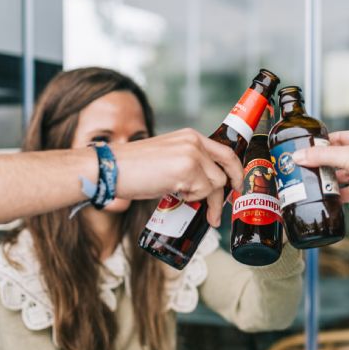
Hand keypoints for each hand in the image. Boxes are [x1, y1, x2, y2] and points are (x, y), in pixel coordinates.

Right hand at [112, 128, 242, 225]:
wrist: (111, 169)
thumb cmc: (135, 168)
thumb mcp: (168, 158)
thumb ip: (189, 163)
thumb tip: (207, 186)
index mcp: (190, 136)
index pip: (225, 152)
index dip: (235, 171)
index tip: (237, 186)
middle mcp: (195, 142)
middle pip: (225, 170)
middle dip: (225, 193)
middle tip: (217, 213)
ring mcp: (192, 155)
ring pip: (215, 184)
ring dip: (202, 198)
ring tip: (180, 197)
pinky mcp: (187, 170)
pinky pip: (202, 192)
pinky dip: (191, 199)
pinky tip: (173, 193)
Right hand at [291, 129, 348, 236]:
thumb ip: (322, 156)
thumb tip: (300, 155)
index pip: (337, 138)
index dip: (321, 144)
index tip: (304, 151)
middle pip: (338, 158)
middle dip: (323, 165)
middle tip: (305, 170)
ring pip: (344, 176)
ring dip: (331, 181)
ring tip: (313, 185)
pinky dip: (340, 195)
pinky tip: (329, 198)